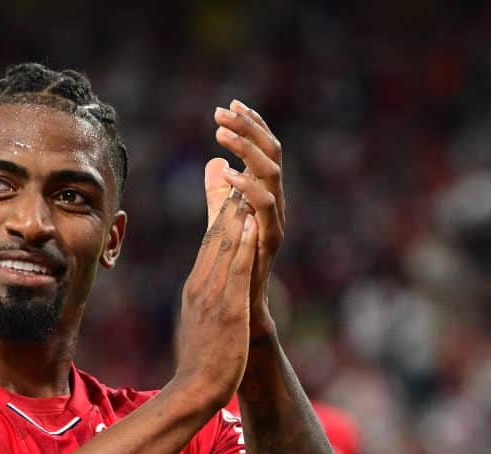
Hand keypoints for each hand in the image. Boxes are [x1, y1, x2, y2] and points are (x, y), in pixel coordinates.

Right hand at [172, 189, 257, 410]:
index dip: (222, 207)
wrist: (195, 390)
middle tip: (237, 161)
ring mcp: (213, 295)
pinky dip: (244, 242)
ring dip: (236, 208)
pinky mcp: (227, 309)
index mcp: (197, 285)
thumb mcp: (201, 320)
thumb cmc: (200, 360)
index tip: (231, 180)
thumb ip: (206, 295)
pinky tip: (252, 221)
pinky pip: (236, 270)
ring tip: (245, 177)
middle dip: (227, 196)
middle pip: (216, 233)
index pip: (211, 239)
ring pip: (225, 243)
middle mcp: (202, 283)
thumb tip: (205, 280)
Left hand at [206, 100, 285, 337]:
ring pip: (272, 176)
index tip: (231, 104)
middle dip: (250, 129)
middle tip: (224, 111)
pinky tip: (227, 174)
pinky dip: (248, 188)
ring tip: (223, 135)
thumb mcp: (222, 222)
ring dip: (248, 150)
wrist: (241, 312)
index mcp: (265, 197)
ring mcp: (275, 223)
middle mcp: (275, 206)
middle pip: (272, 155)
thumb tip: (215, 162)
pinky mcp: (269, 242)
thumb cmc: (233, 268)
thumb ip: (219, 193)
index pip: (264, 151)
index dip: (252, 125)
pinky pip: (264, 209)